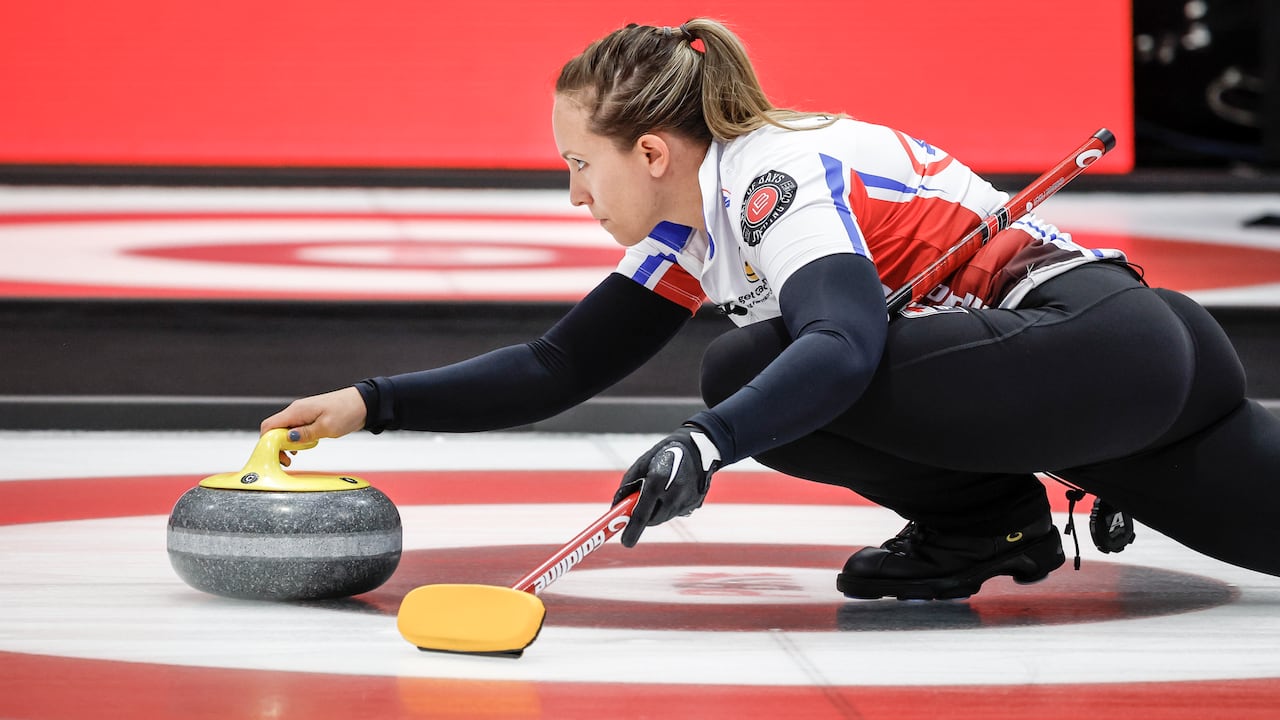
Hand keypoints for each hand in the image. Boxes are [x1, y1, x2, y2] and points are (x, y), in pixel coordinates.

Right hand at [260, 387, 366, 465]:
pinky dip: (296, 440)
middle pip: (275, 429)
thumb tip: (287, 439)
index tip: (276, 456)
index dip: (267, 442)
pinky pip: (296, 429)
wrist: (363, 403)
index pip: (269, 426)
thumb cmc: (347, 412)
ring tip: (295, 456)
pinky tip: (304, 447)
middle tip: (288, 460)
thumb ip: (305, 434)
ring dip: (287, 444)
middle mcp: (296, 411)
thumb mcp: (326, 427)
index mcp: (296, 411)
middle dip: (276, 446)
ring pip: (285, 430)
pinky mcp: (310, 418)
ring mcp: (303, 414)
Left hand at [613, 426, 721, 546]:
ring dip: (657, 511)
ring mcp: (687, 500)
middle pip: (653, 520)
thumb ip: (627, 487)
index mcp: (657, 482)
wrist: (697, 448)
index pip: (642, 514)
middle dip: (643, 518)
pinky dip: (669, 507)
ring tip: (660, 492)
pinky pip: (676, 512)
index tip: (625, 542)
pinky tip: (673, 491)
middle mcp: (674, 494)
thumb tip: (616, 509)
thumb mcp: (640, 465)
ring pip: (664, 517)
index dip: (632, 530)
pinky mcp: (695, 503)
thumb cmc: (663, 454)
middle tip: (639, 508)